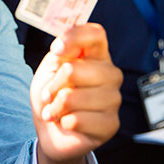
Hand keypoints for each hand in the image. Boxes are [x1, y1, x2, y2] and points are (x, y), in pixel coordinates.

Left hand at [30, 23, 121, 163]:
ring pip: (72, 97)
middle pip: (74, 69)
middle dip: (53, 85)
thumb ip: (60, 53)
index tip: (55, 50)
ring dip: (56, 107)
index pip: (95, 34)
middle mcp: (110, 74)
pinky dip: (64, 122)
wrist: (50, 129)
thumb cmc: (53, 95)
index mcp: (97, 56)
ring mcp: (114, 99)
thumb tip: (62, 48)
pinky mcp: (111, 124)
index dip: (73, 38)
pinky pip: (78, 120)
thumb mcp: (51, 68)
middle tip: (49, 94)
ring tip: (56, 111)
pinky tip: (67, 123)